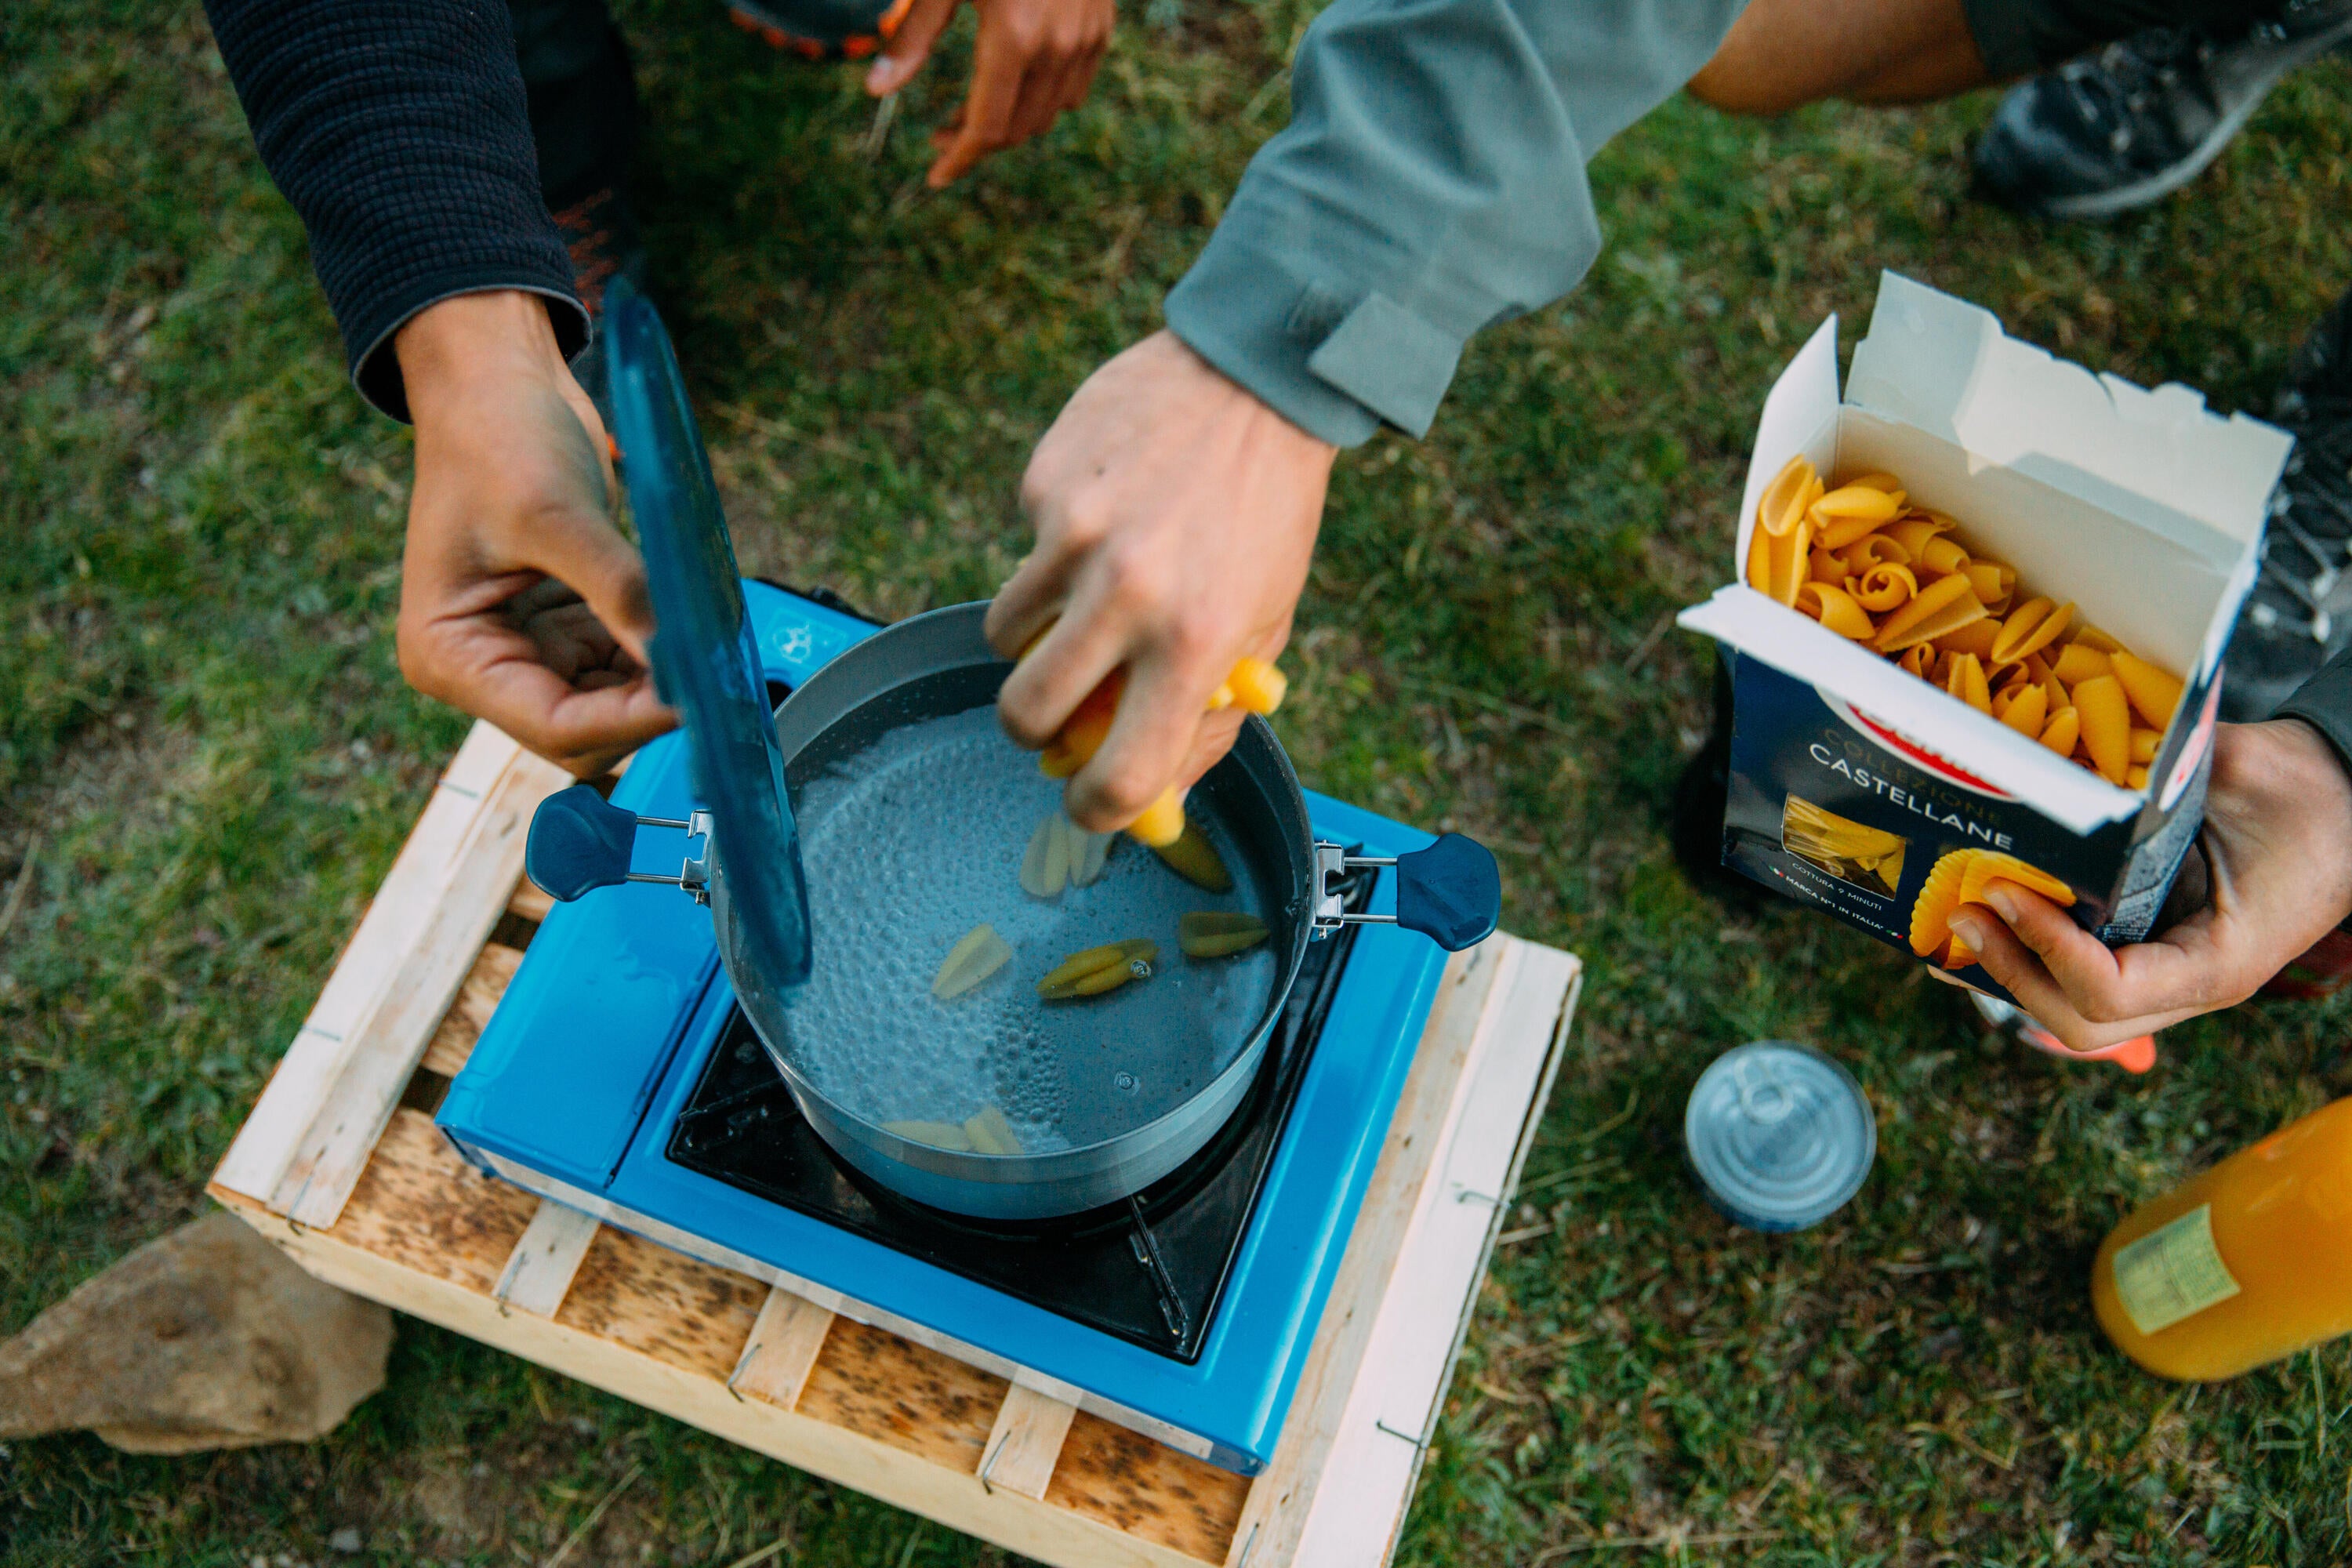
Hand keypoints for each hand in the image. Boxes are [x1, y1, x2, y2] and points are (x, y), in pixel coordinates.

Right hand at [395, 290, 675, 776]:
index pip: (553, 726)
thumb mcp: (555, 515)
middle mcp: (484, 665)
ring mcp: (529, 649)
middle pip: (587, 729)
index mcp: (449, 654)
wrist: (496, 384)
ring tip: (711, 644)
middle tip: (715, 672)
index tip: (695, 697)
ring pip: (614, 705)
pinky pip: (627, 664)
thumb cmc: (497, 437)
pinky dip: (663, 653)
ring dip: (662, 682)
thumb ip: (619, 592)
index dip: (630, 721)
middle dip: (649, 705)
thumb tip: (683, 661)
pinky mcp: (568, 627)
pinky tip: (693, 626)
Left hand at [865, 0, 1112, 186]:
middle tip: (938, 135)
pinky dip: (1042, 99)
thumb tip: (876, 92)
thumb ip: (911, 39)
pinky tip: (1012, 84)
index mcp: (1013, 40)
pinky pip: (1073, 89)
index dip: (958, 160)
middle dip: (975, 142)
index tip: (935, 178)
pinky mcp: (1101, 28)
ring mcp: (1086, 40)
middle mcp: (1057, 48)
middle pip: (1017, 130)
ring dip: (1008, 124)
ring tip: (970, 110)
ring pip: (1047, 115)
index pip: (986, 129)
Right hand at [986, 331, 1335, 831]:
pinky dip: (1052, 555)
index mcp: (1195, 642)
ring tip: (1086, 601)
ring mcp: (1075, 536)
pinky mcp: (1043, 486)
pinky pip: (1022, 555)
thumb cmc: (1267, 516)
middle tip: (1056, 711)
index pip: (1121, 775)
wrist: (1255, 382)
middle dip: (1035, 731)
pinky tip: (1106, 514)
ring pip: (1006, 639)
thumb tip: (1157, 795)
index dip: (1095, 810)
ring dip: (1034, 642)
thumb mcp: (1265, 622)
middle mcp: (1129, 593)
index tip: (1088, 801)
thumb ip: (1210, 714)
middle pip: (1027, 716)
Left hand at [1947, 719, 2351, 1049]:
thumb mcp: (2238, 775)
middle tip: (1964, 916)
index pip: (2112, 991)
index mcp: (2221, 961)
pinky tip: (1990, 919)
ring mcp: (2169, 975)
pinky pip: (2081, 977)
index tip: (2004, 893)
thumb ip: (2159, 778)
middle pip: (2080, 1021)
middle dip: (2012, 974)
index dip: (2048, 948)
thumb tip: (2070, 770)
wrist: (2347, 799)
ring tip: (1961, 922)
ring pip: (2073, 1011)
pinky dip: (2030, 955)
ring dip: (2010, 972)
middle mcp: (2191, 983)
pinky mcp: (2152, 951)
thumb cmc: (2305, 791)